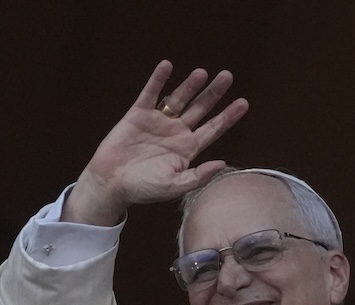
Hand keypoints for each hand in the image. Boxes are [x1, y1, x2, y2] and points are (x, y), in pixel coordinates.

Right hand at [64, 59, 248, 225]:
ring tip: (202, 73)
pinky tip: (166, 66)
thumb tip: (222, 164)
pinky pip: (150, 93)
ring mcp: (158, 121)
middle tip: (227, 76)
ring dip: (190, 85)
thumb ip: (198, 176)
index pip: (213, 129)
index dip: (228, 116)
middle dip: (214, 93)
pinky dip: (158, 80)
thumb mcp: (174, 186)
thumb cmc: (143, 189)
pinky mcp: (138, 114)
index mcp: (187, 149)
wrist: (111, 183)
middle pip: (200, 108)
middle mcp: (176, 132)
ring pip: (179, 98)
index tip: (243, 103)